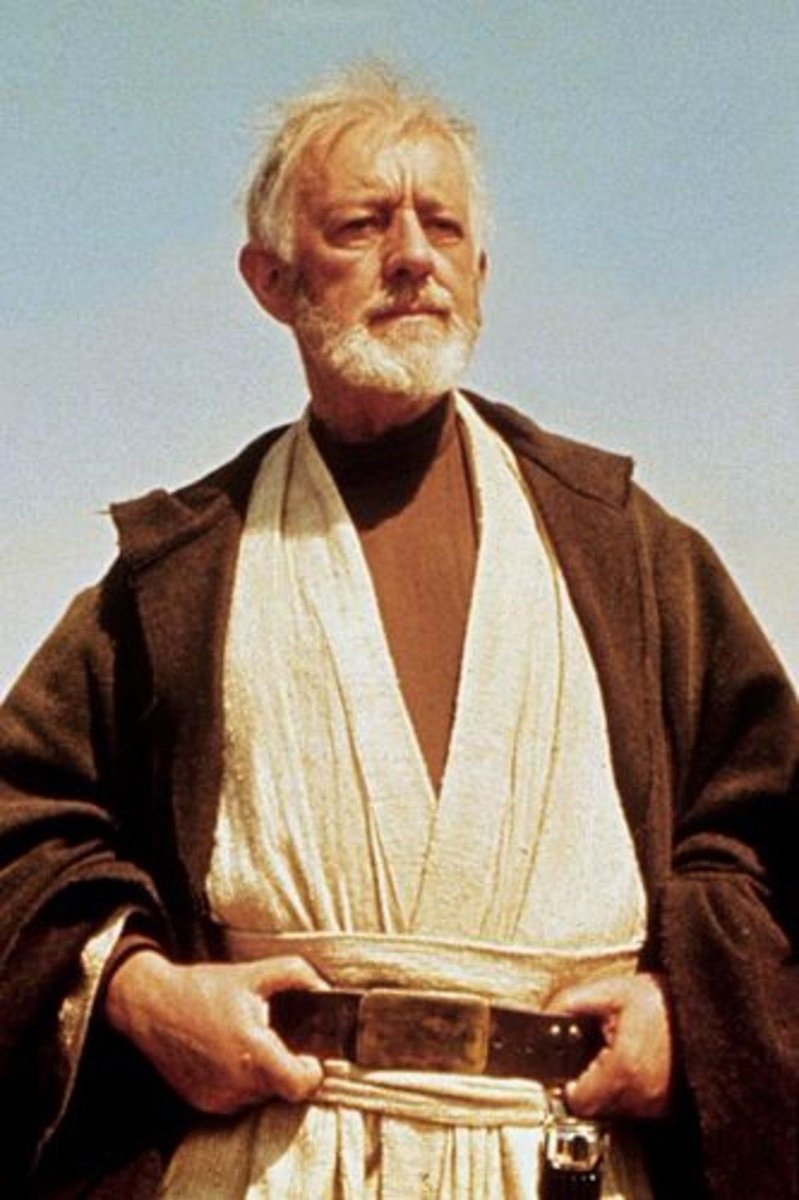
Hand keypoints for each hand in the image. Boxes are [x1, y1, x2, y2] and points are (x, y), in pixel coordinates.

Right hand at [105, 951, 327, 1113]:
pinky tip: (227, 1054)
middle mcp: (237, 1082)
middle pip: (282, 1088)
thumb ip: (295, 975)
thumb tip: (324, 988)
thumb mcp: (253, 973)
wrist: (152, 1007)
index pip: (301, 1086)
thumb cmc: (203, 989)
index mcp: (253, 1051)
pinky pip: (238, 1099)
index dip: (312, 1072)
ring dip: (262, 1074)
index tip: (309, 1055)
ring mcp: (219, 1097)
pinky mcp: (205, 1104)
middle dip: (285, 1065)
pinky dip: (241, 1081)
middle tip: (274, 1037)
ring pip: (260, 1095)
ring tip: (246, 1041)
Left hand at [546, 972, 673, 1119]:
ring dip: (610, 1087)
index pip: (577, 1101)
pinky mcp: (670, 1107)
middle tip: (596, 1054)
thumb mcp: (614, 990)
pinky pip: (638, 1107)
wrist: (704, 1010)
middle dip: (589, 1082)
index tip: (570, 1067)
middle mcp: (642, 1095)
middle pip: (596, 1106)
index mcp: (623, 1069)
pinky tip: (635, 1064)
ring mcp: (658, 1105)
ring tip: (618, 1054)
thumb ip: (573, 1002)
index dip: (568, 1082)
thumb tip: (548, 1014)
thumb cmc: (664, 1001)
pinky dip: (631, 1090)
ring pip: (617, 1109)